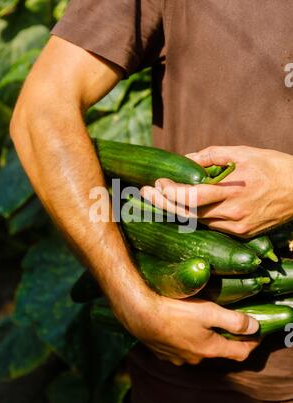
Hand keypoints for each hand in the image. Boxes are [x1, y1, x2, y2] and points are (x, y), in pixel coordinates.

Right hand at [123, 292, 259, 365]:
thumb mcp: (209, 311)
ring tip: (200, 320)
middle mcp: (194, 359)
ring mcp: (177, 358)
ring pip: (197, 349)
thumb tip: (254, 326)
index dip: (251, 343)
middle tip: (226, 320)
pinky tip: (179, 325)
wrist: (139, 313)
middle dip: (224, 337)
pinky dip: (185, 338)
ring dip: (202, 337)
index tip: (256, 333)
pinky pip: (180, 347)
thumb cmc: (174, 311)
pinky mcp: (163, 353)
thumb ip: (234, 320)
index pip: (239, 353)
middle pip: (217, 350)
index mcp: (209, 349)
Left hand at [141, 146, 292, 236]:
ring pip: (197, 222)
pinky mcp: (241, 234)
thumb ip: (212, 156)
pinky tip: (181, 207)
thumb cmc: (273, 167)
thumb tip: (186, 160)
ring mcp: (236, 228)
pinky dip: (194, 217)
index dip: (169, 193)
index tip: (154, 184)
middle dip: (163, 204)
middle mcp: (232, 214)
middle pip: (188, 214)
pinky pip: (210, 226)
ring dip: (175, 211)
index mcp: (233, 191)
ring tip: (157, 198)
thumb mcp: (244, 153)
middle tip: (144, 194)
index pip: (191, 197)